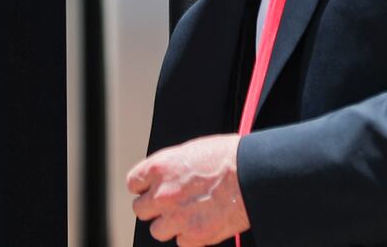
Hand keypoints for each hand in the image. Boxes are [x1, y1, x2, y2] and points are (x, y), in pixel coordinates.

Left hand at [128, 134, 249, 246]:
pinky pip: (181, 242)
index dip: (144, 186)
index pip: (134, 183)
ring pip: (158, 230)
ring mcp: (177, 217)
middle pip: (141, 209)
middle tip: (170, 204)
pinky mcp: (194, 235)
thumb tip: (166, 176)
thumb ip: (172, 166)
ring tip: (187, 215)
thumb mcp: (193, 150)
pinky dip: (191, 236)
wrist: (253, 175)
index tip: (151, 188)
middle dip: (154, 207)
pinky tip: (202, 222)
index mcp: (160, 168)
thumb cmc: (229, 157)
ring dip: (170, 224)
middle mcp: (163, 194)